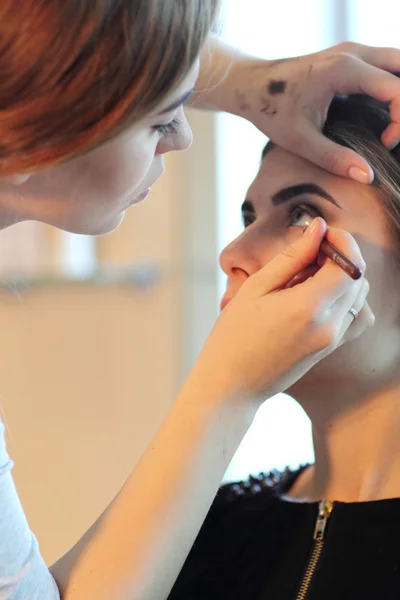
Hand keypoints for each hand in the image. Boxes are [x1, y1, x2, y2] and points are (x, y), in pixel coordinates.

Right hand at [187, 218, 373, 405]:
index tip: (319, 233)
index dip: (341, 240)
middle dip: (339, 256)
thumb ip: (292, 257)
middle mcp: (329, 326)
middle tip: (305, 254)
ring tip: (304, 277)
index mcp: (309, 307)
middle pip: (358, 277)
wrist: (230, 386)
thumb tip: (319, 228)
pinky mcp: (329, 349)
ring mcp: (332, 340)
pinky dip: (341, 298)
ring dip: (340, 276)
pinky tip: (313, 297)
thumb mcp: (256, 288)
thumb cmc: (233, 336)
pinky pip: (352, 316)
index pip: (350, 262)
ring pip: (358, 295)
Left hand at [231, 43, 399, 183]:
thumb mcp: (300, 140)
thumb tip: (367, 176)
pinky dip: (389, 86)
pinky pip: (382, 65)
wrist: (249, 85)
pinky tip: (378, 114)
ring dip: (398, 94)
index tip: (384, 144)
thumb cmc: (270, 110)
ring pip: (396, 62)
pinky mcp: (348, 56)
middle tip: (392, 133)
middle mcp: (353, 52)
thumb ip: (334, 158)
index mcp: (344, 69)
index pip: (396, 89)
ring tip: (389, 125)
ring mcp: (351, 50)